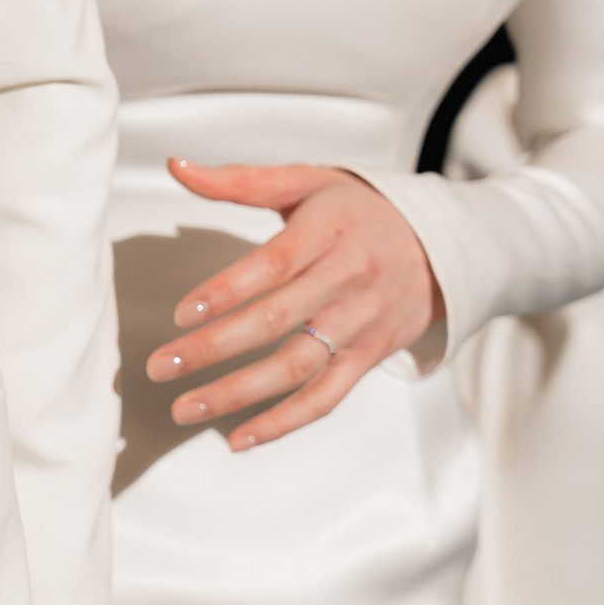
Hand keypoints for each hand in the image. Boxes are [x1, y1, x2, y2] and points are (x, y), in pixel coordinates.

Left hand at [145, 159, 443, 451]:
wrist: (443, 243)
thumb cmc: (360, 210)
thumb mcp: (308, 182)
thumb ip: (240, 180)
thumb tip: (177, 167)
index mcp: (327, 232)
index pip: (272, 266)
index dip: (225, 292)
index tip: (180, 314)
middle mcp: (347, 279)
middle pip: (276, 321)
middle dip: (212, 349)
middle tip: (160, 367)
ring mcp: (360, 322)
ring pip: (296, 367)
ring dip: (237, 394)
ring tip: (185, 408)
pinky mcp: (370, 355)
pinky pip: (326, 397)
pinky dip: (283, 423)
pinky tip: (239, 437)